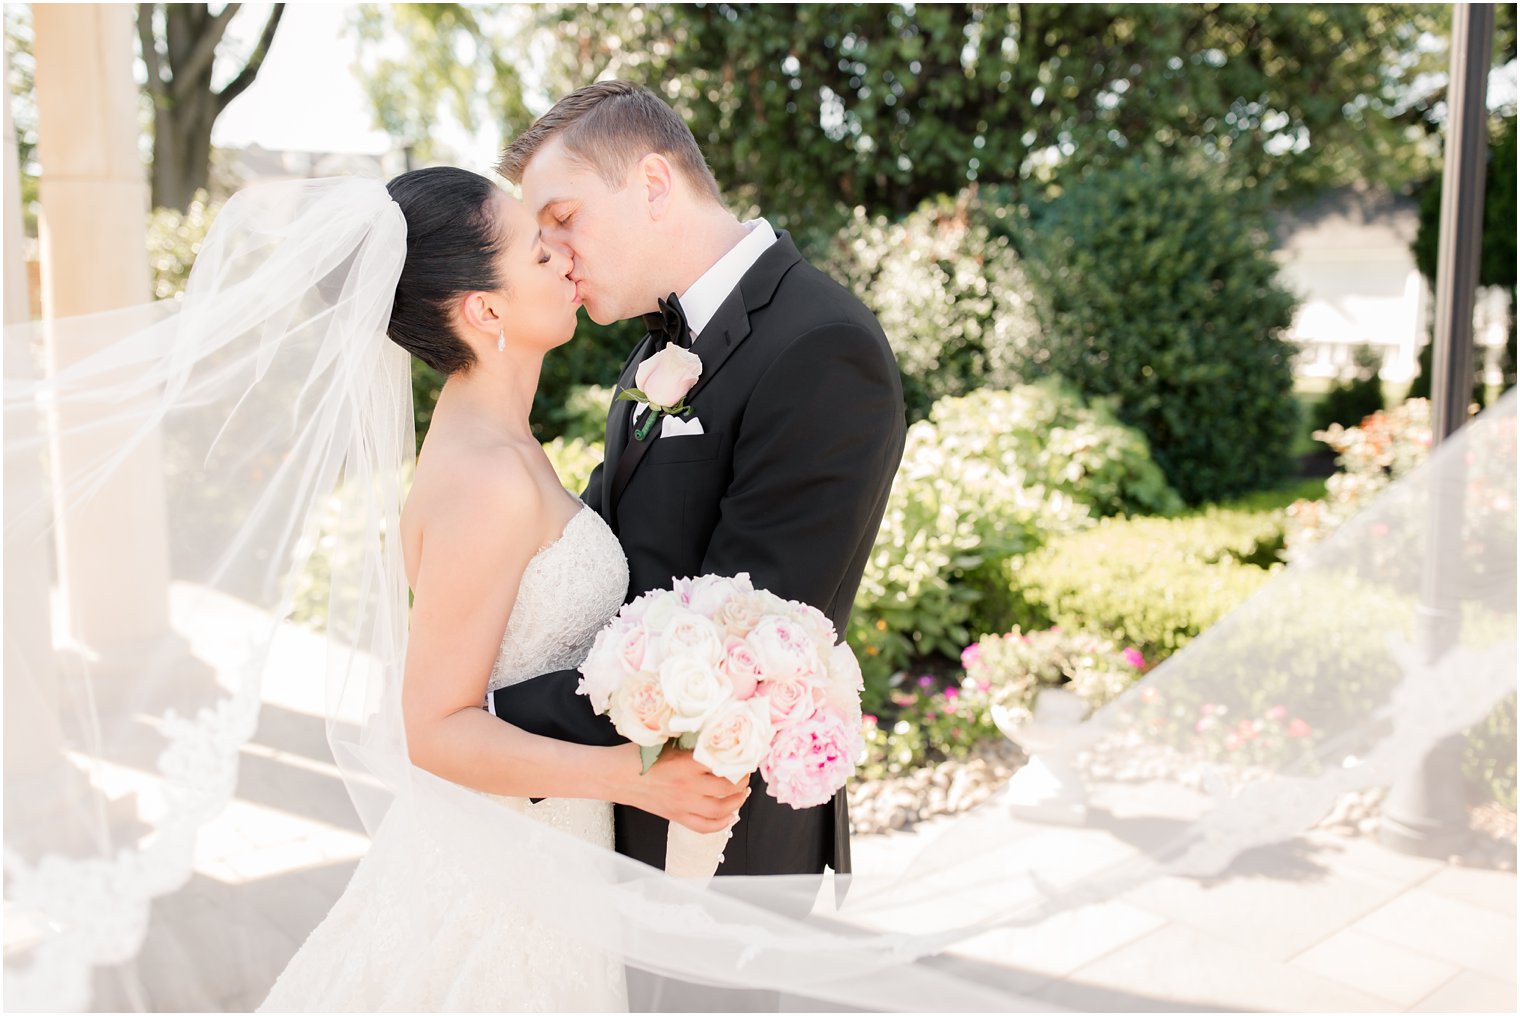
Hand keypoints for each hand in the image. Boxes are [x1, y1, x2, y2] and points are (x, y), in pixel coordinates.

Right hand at [613, 746, 749, 833]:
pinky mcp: (676, 817)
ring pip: (721, 809)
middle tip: (745, 773)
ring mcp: (683, 804)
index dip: (738, 760)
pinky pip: (705, 827)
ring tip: (742, 793)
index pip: (723, 763)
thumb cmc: (637, 755)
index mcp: (686, 764)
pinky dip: (721, 824)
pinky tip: (728, 815)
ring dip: (737, 802)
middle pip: (728, 788)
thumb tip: (713, 735)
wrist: (615, 776)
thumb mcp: (665, 741)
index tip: (745, 755)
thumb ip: (689, 741)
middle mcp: (688, 786)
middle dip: (742, 780)